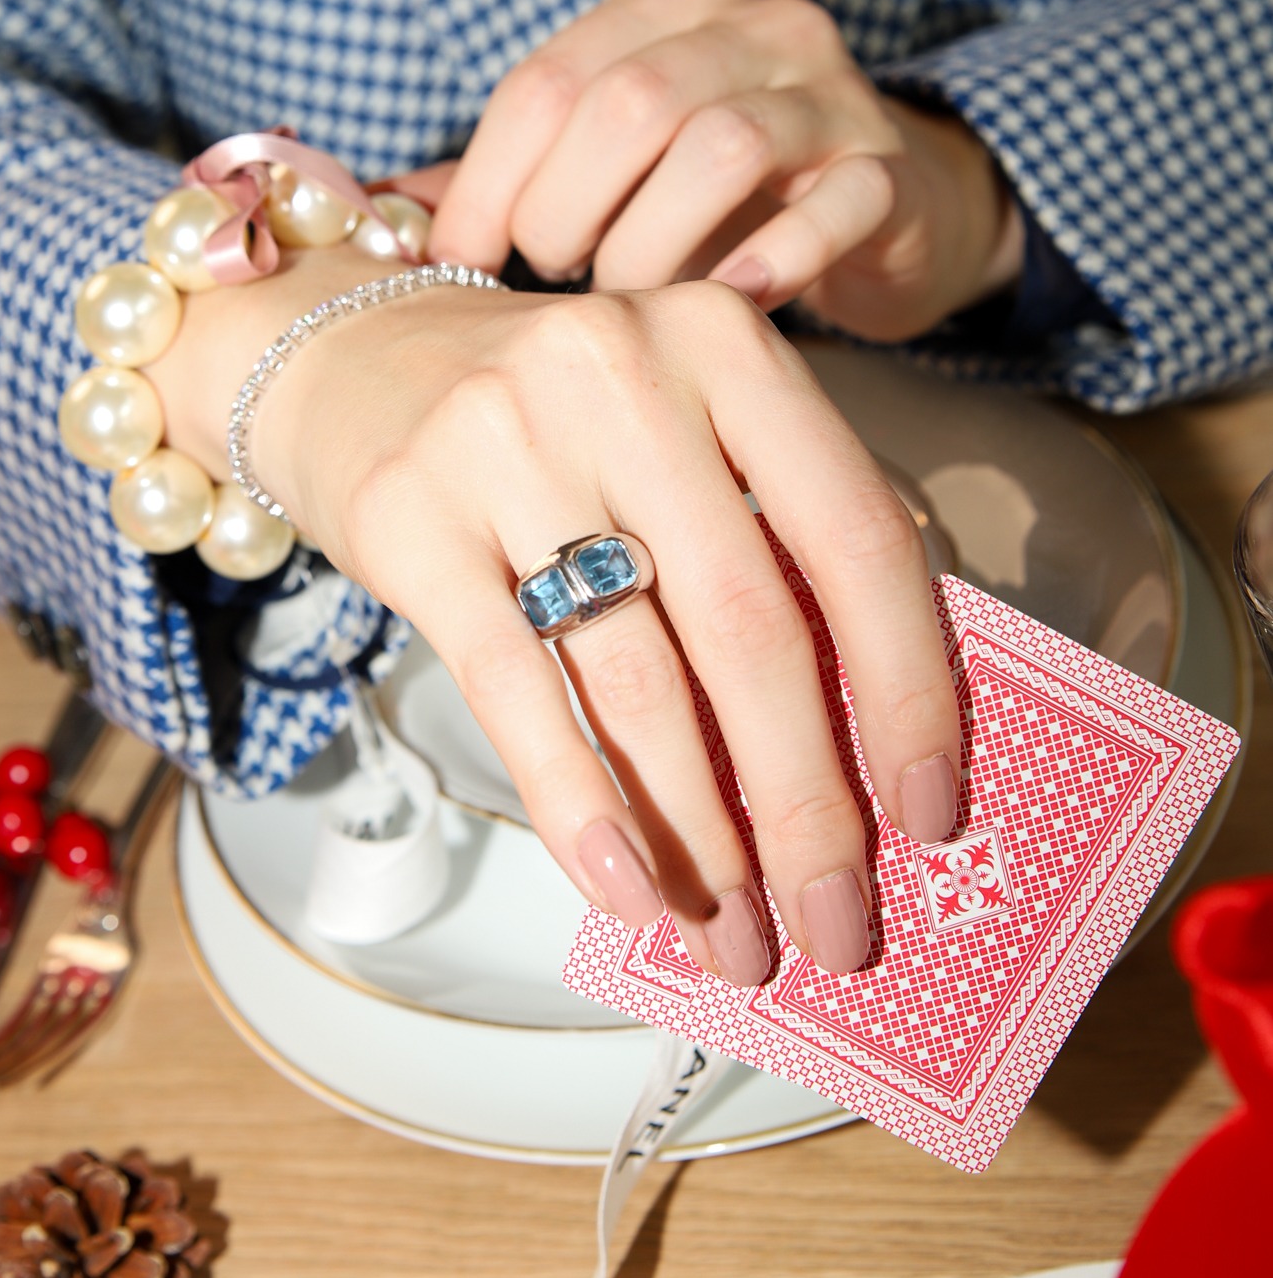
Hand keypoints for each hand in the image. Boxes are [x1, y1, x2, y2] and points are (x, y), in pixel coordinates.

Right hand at [155, 251, 962, 981]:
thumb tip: (885, 731)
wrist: (346, 352)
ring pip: (637, 678)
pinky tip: (625, 888)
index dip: (909, 688)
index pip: (857, 535)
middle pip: (752, 627)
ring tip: (733, 932)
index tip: (932, 810)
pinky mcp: (411, 520)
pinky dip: (581, 806)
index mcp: (727, 346)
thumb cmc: (558, 419)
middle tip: (837, 921)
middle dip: (807, 803)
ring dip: (699, 833)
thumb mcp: (687, 416)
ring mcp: (506, 443)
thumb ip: (782, 524)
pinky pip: (516, 692)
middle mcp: (624, 376)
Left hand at [428, 0, 1022, 341]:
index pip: (547, 80)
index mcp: (671, 5)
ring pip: (723, 147)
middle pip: (627, 104)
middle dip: (565, 213)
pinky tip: (727, 301)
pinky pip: (830, 209)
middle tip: (555, 281)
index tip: (454, 266)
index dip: (484, 183)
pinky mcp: (892, 174)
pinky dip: (769, 261)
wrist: (889, 212)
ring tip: (631, 299)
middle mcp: (757, 26)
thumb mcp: (614, 172)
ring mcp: (835, 95)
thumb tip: (374, 215)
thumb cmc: (725, 199)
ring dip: (653, 245)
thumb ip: (511, 180)